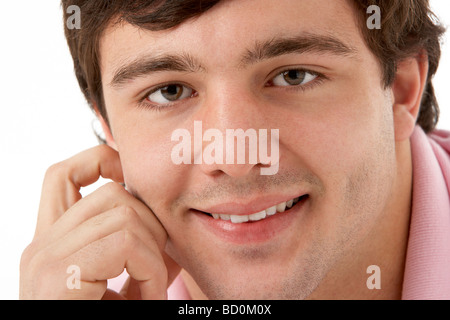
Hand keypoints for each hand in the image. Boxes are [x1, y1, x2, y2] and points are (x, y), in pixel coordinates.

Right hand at [20, 145, 179, 298]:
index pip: (62, 175)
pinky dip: (149, 270)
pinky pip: (125, 242)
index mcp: (51, 243)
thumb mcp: (125, 285)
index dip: (98, 160)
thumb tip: (167, 228)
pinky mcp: (59, 275)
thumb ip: (138, 253)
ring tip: (148, 292)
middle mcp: (40, 246)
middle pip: (111, 193)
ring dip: (152, 254)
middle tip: (155, 269)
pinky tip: (145, 299)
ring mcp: (44, 259)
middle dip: (151, 224)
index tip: (127, 173)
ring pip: (123, 213)